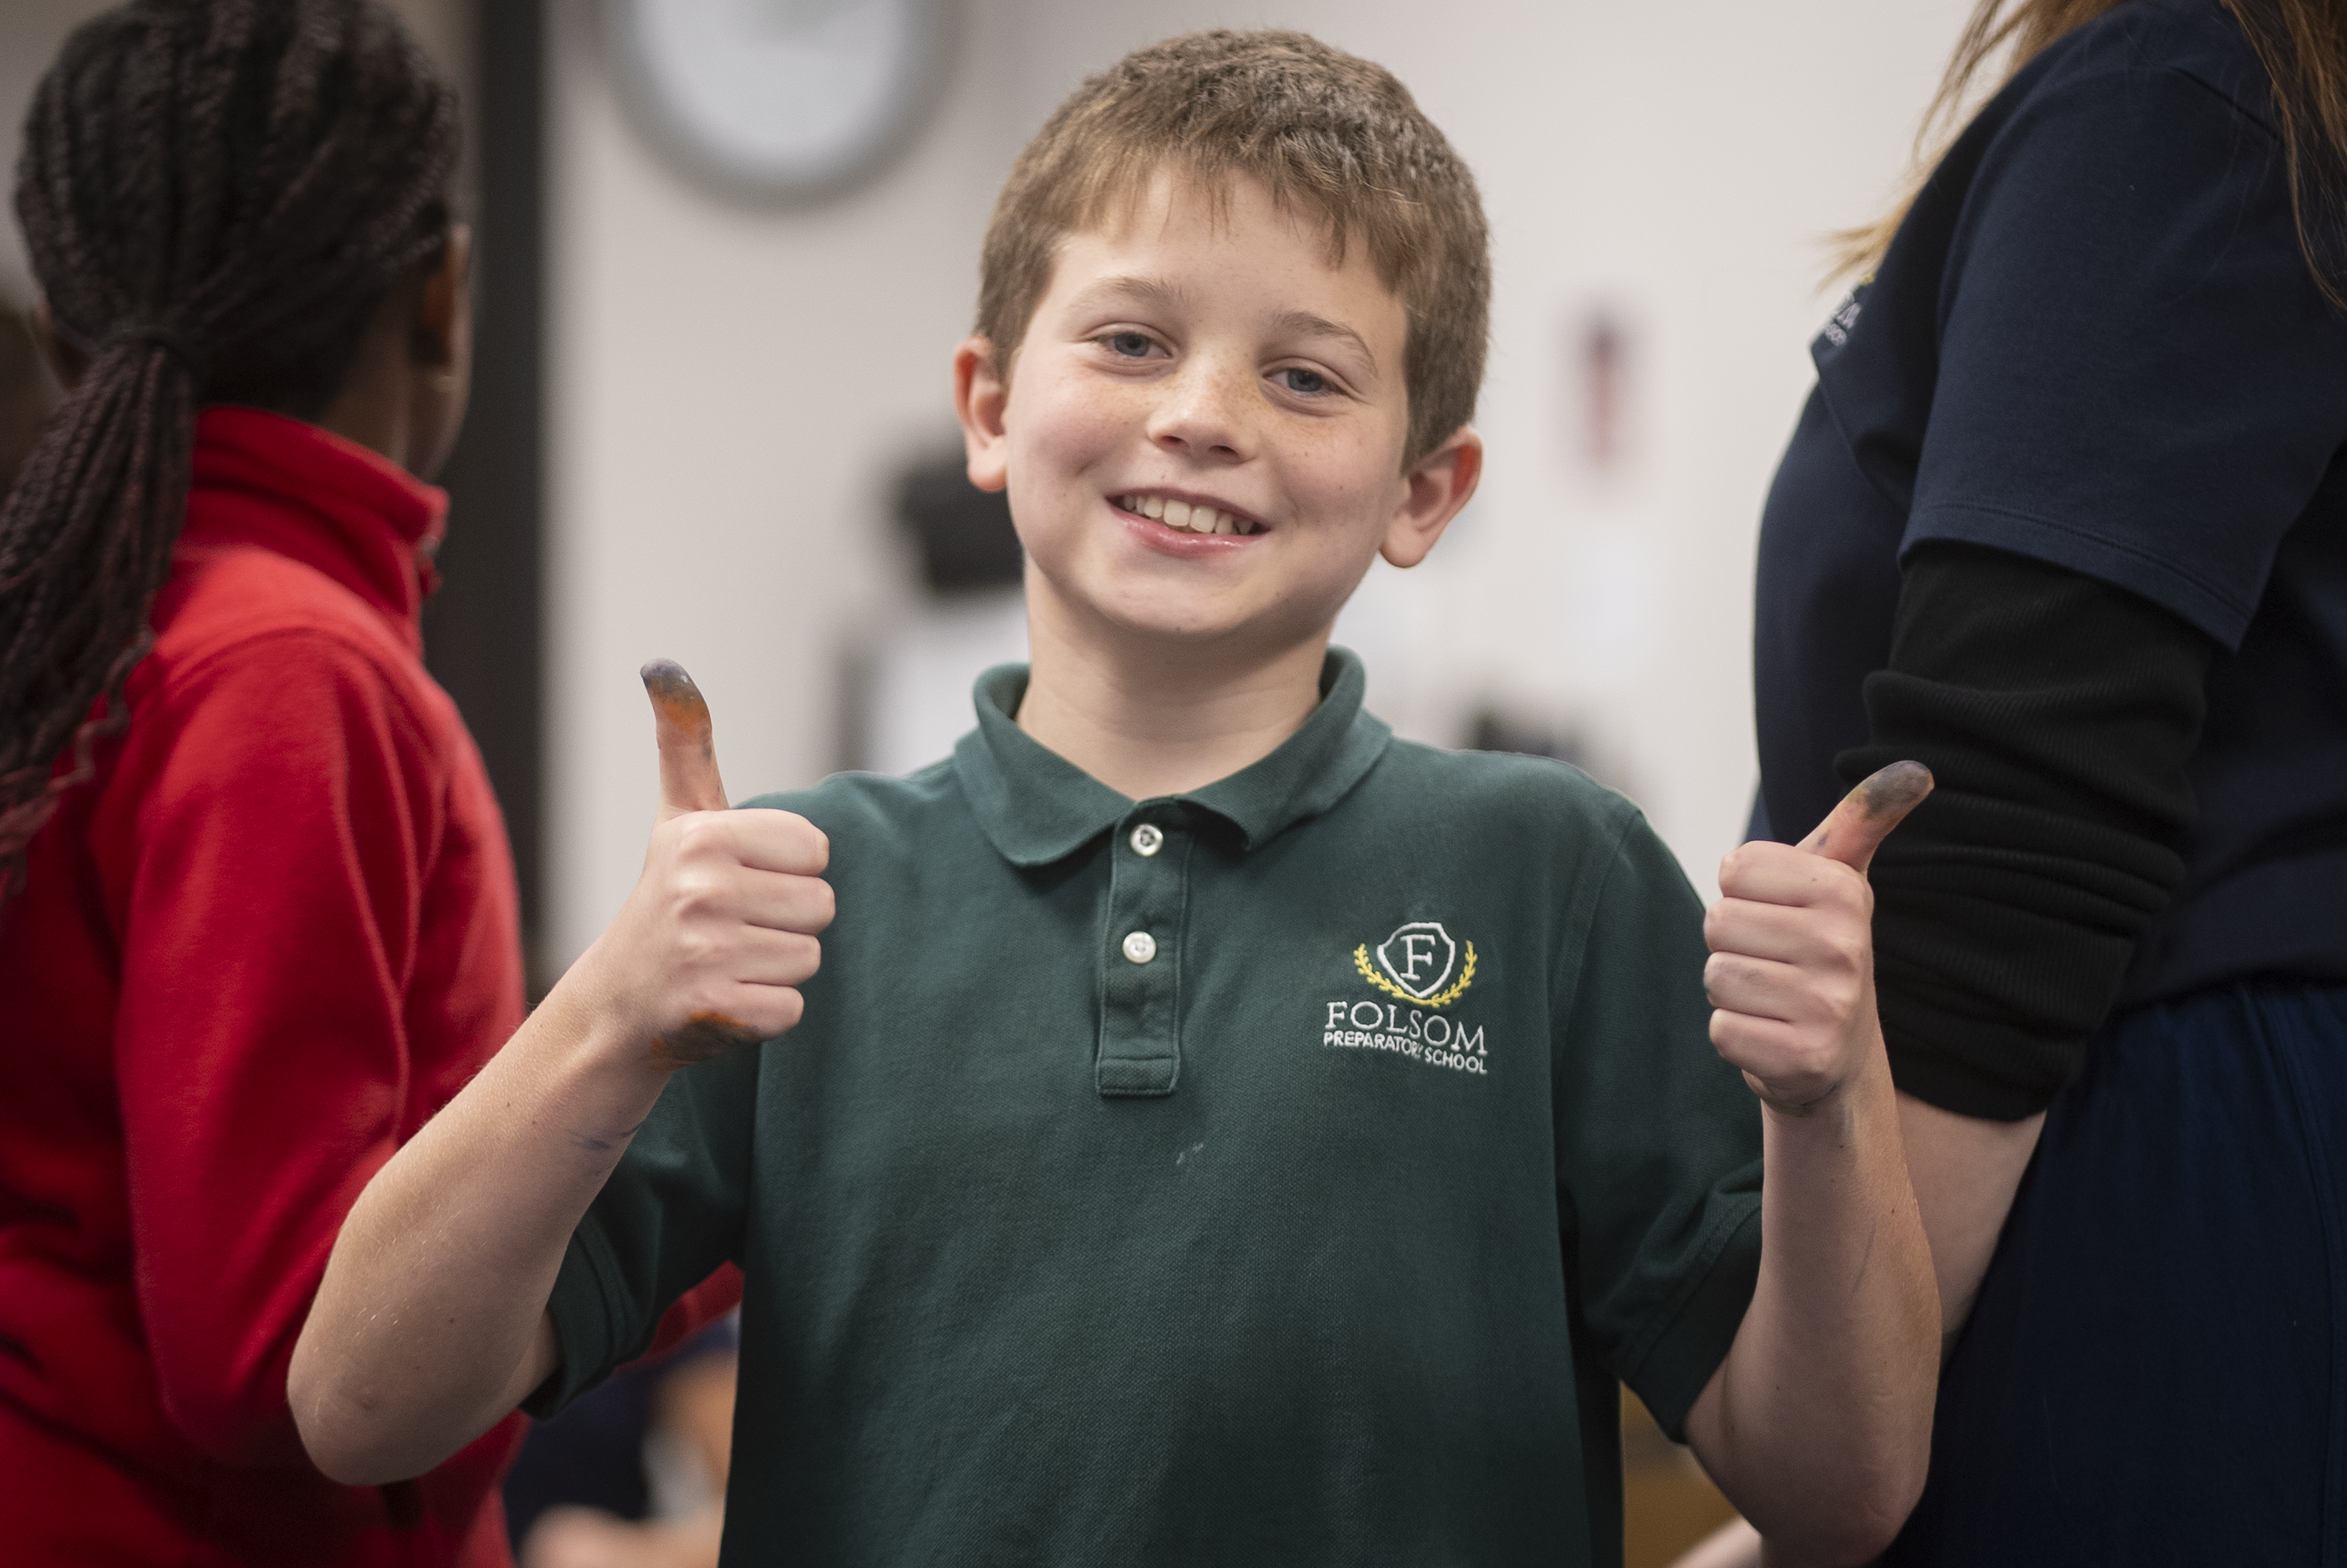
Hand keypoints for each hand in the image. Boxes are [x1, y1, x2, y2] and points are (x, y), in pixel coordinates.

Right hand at [564, 661, 832, 1067]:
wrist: (615, 1004)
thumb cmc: (666, 901)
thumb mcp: (678, 819)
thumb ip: (685, 744)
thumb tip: (661, 663)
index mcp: (703, 835)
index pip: (817, 851)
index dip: (789, 873)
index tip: (743, 883)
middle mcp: (699, 888)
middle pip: (820, 906)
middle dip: (787, 923)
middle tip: (735, 929)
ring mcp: (702, 952)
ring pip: (809, 958)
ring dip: (776, 969)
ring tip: (729, 963)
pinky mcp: (710, 1010)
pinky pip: (791, 1009)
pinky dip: (766, 1013)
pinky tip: (725, 999)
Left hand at [1703, 763, 1930, 1112]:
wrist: (1839, 1057)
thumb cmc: (1820, 953)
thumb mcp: (1837, 884)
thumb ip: (1858, 824)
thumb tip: (1917, 770)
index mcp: (1845, 892)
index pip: (1734, 869)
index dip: (1743, 894)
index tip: (1779, 915)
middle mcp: (1845, 947)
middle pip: (1717, 922)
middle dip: (1734, 945)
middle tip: (1774, 963)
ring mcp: (1828, 1006)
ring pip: (1717, 975)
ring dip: (1733, 990)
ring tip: (1774, 998)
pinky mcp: (1804, 1058)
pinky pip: (1722, 1030)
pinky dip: (1736, 1036)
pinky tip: (1772, 1034)